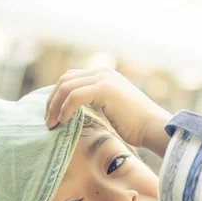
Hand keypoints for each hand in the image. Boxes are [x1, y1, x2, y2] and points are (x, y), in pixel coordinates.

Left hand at [45, 68, 170, 156]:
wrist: (153, 128)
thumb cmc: (136, 127)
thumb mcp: (112, 111)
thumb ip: (96, 105)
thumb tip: (77, 115)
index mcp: (104, 76)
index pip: (71, 79)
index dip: (57, 96)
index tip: (52, 116)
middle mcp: (103, 72)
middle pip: (64, 80)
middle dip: (51, 101)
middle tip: (48, 122)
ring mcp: (104, 79)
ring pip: (66, 87)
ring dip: (54, 107)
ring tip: (51, 125)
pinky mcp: (105, 89)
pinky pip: (74, 97)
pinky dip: (64, 109)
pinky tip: (63, 122)